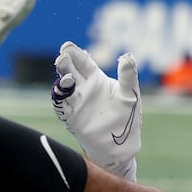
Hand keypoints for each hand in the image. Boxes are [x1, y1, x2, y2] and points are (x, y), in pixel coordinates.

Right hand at [51, 41, 140, 179]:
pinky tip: (63, 92)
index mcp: (96, 79)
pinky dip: (60, 99)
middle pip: (70, 71)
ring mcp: (76, 103)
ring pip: (63, 88)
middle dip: (64, 64)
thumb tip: (128, 56)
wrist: (122, 145)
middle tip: (62, 57)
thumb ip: (128, 76)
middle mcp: (83, 88)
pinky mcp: (72, 117)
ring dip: (61, 81)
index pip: (83, 62)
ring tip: (66, 78)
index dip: (75, 54)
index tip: (67, 46)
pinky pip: (61, 106)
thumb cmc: (128, 117)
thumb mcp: (131, 94)